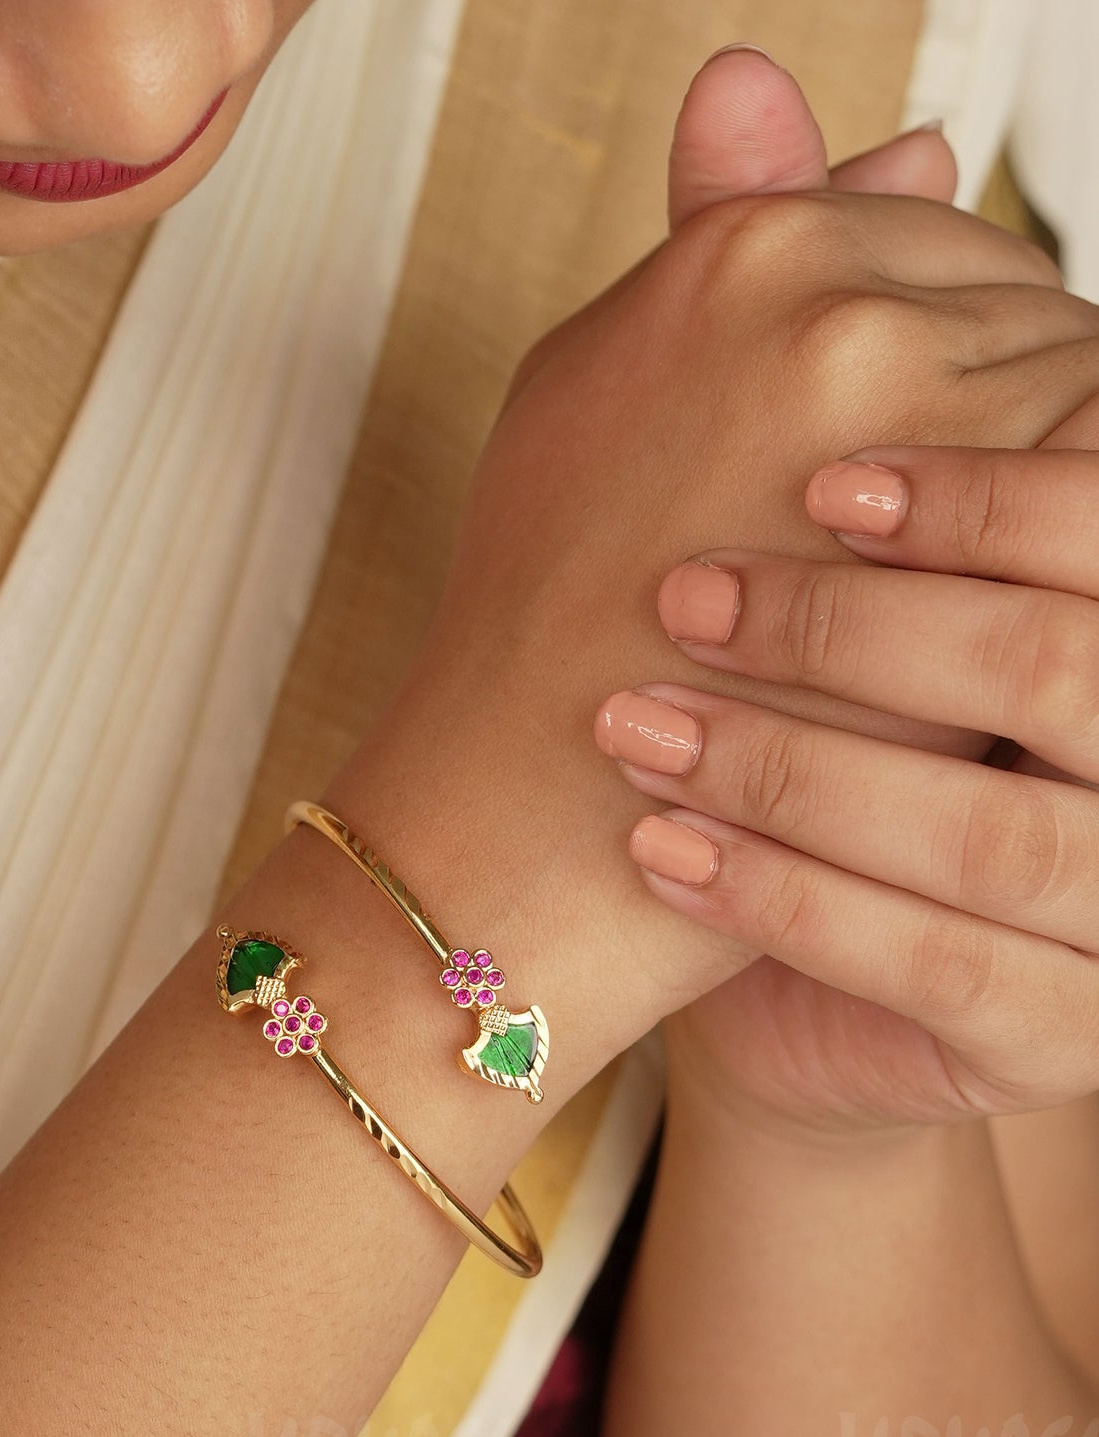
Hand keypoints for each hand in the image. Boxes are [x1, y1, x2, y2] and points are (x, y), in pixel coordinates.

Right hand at [334, 99, 1098, 1095]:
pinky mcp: (989, 536)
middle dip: (997, 413)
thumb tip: (920, 146)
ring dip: (1043, 481)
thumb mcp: (603, 394)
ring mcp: (919, 412)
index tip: (903, 458)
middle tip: (922, 545)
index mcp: (739, 252)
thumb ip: (739, 245)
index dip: (935, 357)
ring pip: (1077, 393)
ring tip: (956, 591)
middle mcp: (834, 302)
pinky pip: (1091, 486)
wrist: (539, 807)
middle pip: (1020, 305)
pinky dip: (1064, 549)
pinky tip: (994, 617)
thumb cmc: (555, 626)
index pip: (932, 238)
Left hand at [602, 431, 1098, 1131]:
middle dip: (868, 631)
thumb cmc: (826, 731)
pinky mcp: (1066, 1039)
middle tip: (691, 599)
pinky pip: (947, 970)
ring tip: (639, 727)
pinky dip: (792, 902)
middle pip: (1069, 668)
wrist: (790, 955)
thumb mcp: (840, 551)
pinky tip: (664, 850)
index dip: (994, 495)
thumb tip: (827, 137)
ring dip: (801, 772)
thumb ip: (853, 363)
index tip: (817, 478)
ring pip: (1001, 837)